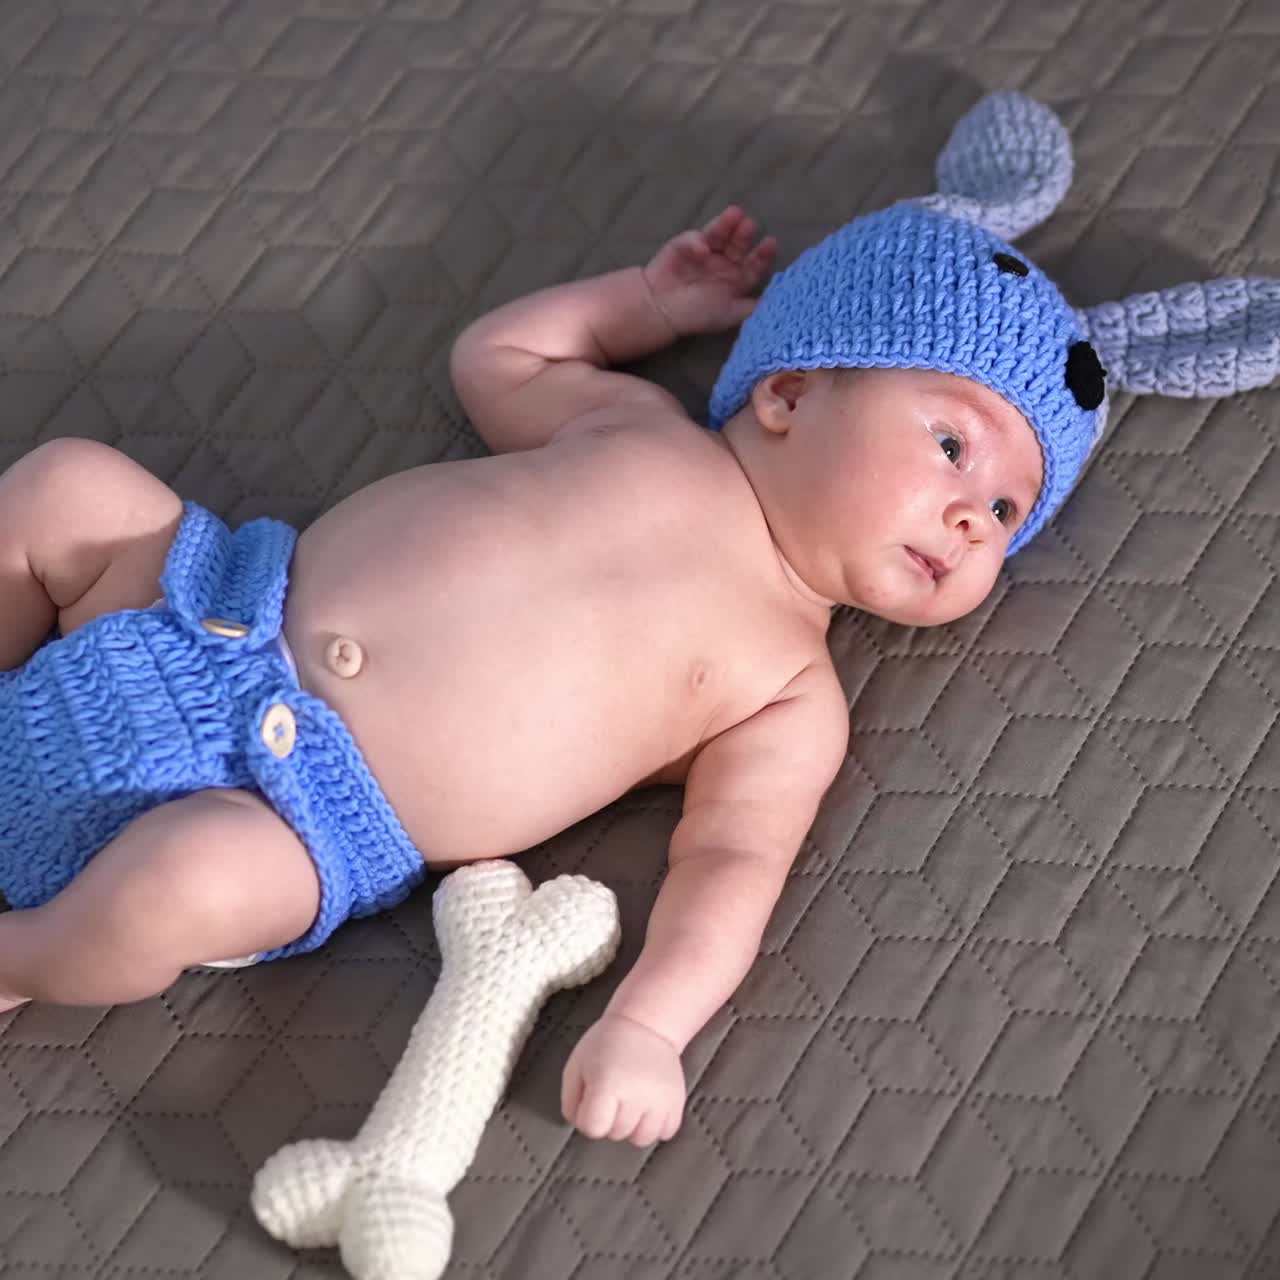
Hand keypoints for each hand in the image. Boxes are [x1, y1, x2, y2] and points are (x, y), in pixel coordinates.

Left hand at [561, 1012, 685, 1146]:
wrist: (645, 1025)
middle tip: (613, 1092)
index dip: (587, 1117)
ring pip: (641, 1139)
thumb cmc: (606, 1045)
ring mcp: (660, 1100)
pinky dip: (656, 1125)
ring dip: (633, 1126)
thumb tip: (580, 1127)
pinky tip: (648, 1105)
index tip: (592, 1099)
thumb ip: (571, 1102)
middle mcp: (636, 1095)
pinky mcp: (677, 1102)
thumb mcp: (576, 1066)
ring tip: (631, 1102)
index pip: (592, 1128)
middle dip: (610, 1119)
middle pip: (616, 1133)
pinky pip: (665, 1133)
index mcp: (607, 1084)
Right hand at [642, 206, 776, 338]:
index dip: (763, 254)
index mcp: (736, 280)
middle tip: (750, 225)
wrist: (661, 311)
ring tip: (735, 215)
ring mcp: (705, 252)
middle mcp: (723, 264)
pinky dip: (698, 241)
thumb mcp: (730, 315)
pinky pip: (695, 238)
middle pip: (738, 245)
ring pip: (720, 235)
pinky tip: (702, 248)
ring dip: (727, 225)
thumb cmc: (696, 315)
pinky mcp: (685, 244)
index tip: (770, 243)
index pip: (754, 264)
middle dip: (745, 235)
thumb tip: (779, 303)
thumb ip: (752, 308)